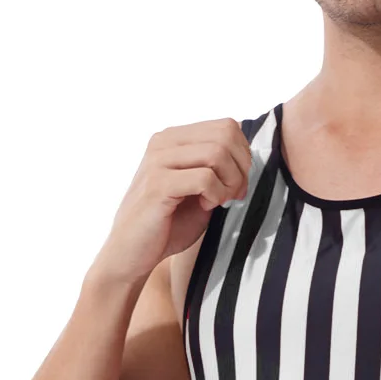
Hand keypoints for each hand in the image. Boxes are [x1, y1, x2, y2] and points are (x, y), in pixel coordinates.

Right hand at [93, 118, 253, 286]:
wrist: (132, 253)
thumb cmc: (167, 224)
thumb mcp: (199, 190)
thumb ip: (217, 169)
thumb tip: (247, 155)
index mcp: (174, 138)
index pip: (227, 126)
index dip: (243, 156)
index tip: (237, 183)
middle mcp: (163, 142)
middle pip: (226, 135)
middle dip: (241, 169)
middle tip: (233, 195)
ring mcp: (158, 161)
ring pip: (218, 152)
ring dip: (230, 182)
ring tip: (219, 201)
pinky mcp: (158, 184)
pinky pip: (205, 178)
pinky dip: (216, 195)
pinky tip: (206, 207)